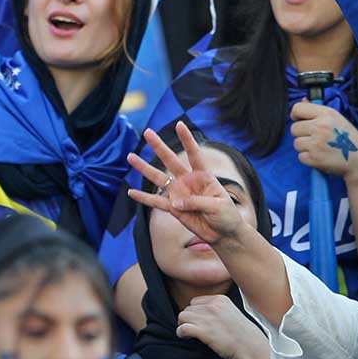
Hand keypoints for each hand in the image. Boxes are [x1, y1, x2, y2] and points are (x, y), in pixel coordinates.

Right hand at [128, 121, 245, 245]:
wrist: (224, 233)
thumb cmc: (227, 216)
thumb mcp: (218, 206)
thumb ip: (197, 201)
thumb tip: (175, 202)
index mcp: (204, 176)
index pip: (194, 155)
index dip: (187, 140)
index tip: (179, 125)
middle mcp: (188, 181)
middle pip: (171, 161)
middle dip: (159, 147)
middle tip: (147, 132)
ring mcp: (179, 193)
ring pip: (158, 178)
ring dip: (144, 168)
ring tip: (130, 157)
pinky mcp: (173, 208)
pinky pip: (155, 202)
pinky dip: (143, 198)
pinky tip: (131, 192)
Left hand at [176, 294, 268, 358]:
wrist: (252, 349)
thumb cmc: (244, 336)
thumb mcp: (232, 314)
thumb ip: (218, 310)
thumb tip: (202, 314)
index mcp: (220, 300)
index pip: (196, 301)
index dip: (195, 312)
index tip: (198, 321)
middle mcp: (212, 306)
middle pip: (188, 308)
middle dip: (189, 319)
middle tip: (193, 328)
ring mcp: (208, 318)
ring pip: (183, 316)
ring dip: (183, 324)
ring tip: (187, 332)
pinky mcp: (204, 331)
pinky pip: (183, 328)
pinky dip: (181, 333)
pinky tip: (185, 337)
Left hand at [290, 99, 357, 180]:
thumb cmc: (348, 139)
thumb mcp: (337, 119)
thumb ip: (317, 110)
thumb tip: (303, 100)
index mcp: (326, 114)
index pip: (297, 108)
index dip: (296, 115)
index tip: (300, 120)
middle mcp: (320, 127)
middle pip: (294, 128)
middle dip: (302, 134)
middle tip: (316, 138)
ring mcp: (316, 143)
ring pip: (296, 143)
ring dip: (305, 147)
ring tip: (320, 148)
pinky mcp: (314, 158)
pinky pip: (300, 156)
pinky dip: (308, 158)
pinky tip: (321, 156)